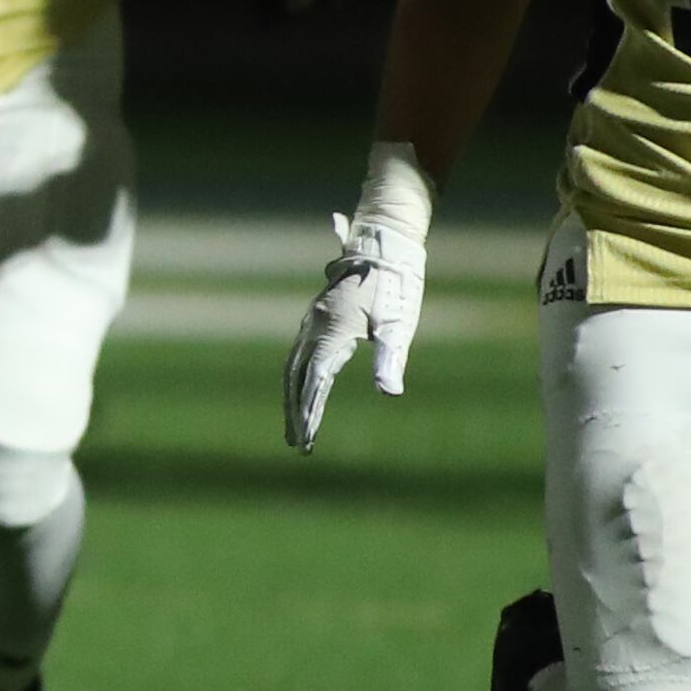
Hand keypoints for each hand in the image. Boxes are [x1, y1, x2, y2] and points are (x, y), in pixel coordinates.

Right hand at [282, 145, 434, 450]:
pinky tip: (303, 395)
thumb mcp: (399, 325)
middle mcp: (313, 327)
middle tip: (297, 444)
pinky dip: (296, 381)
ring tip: (296, 428)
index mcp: (331, 331)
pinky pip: (297, 356)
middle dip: (294, 412)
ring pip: (291, 367)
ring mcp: (310, 323)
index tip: (308, 438)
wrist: (382, 246)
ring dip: (292, 398)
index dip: (310, 411)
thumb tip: (391, 393)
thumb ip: (391, 359)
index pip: (314, 380)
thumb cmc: (396, 286)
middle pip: (294, 377)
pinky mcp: (315, 320)